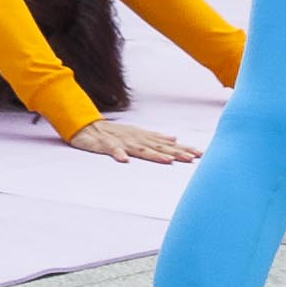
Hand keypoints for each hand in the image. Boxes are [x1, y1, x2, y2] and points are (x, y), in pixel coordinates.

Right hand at [70, 115, 201, 164]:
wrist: (86, 125)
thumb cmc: (112, 132)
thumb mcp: (136, 133)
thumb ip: (155, 137)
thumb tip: (174, 138)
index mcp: (143, 137)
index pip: (166, 145)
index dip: (183, 149)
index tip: (199, 154)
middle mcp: (136, 139)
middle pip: (158, 147)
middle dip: (175, 153)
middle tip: (192, 158)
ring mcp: (121, 142)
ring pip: (139, 149)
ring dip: (153, 155)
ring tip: (167, 160)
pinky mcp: (105, 145)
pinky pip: (112, 150)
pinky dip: (118, 154)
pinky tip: (124, 160)